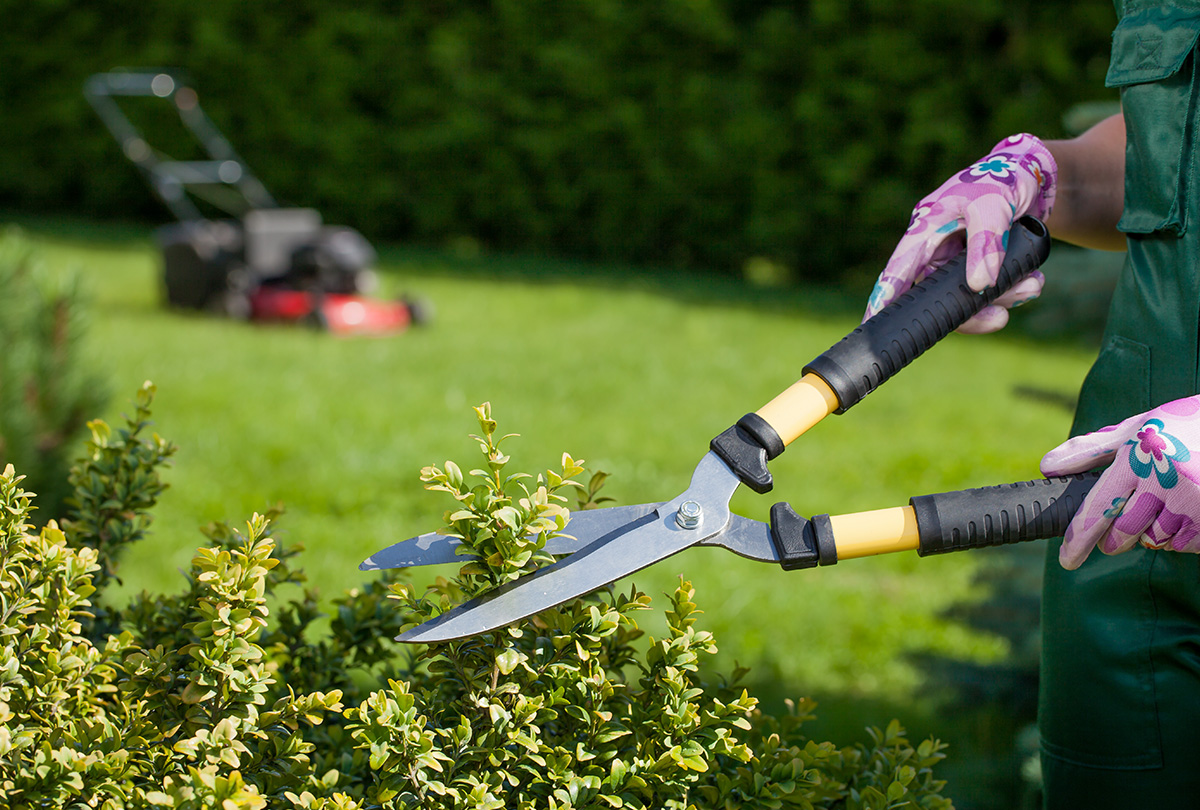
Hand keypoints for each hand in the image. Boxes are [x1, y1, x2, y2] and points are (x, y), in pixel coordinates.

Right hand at [864, 133, 1056, 332]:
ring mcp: (959, 261)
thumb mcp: (993, 203)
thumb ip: (985, 241)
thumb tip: (979, 284)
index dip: (884, 297)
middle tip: (1000, 317)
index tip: (871, 324)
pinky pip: (989, 294)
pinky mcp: (981, 267)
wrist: (1034, 177)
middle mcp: (937, 250)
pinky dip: (1013, 292)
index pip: (898, 269)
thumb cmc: (1002, 178)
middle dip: (971, 309)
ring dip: (1002, 298)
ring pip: (968, 298)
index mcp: (925, 229)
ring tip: (1033, 285)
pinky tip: (1032, 281)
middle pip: (938, 295)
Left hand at [1040, 396, 1199, 569]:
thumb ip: (1092, 448)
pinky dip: (1182, 535)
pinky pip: (1184, 544)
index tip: (1068, 560)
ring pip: (1155, 540)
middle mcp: (1164, 479)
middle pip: (1124, 532)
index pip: (1098, 507)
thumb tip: (1048, 466)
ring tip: (1168, 503)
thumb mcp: (1139, 427)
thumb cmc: (1184, 427)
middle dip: (1117, 537)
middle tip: (1123, 527)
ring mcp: (1192, 501)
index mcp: (1138, 455)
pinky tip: (1190, 510)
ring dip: (1153, 532)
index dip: (1080, 538)